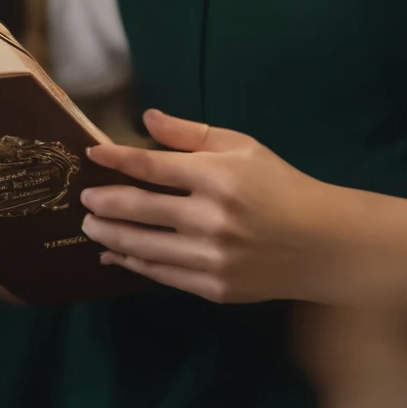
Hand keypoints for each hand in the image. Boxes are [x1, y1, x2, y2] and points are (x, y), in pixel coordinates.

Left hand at [79, 108, 345, 303]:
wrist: (322, 244)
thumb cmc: (281, 186)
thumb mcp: (243, 147)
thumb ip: (192, 134)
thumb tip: (146, 119)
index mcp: (217, 177)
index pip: (151, 166)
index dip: (115, 159)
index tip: (91, 154)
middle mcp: (209, 218)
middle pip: (137, 209)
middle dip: (102, 203)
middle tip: (84, 199)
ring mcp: (210, 258)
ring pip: (142, 247)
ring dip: (108, 236)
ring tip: (90, 226)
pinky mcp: (213, 287)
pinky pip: (160, 275)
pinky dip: (132, 264)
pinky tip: (116, 255)